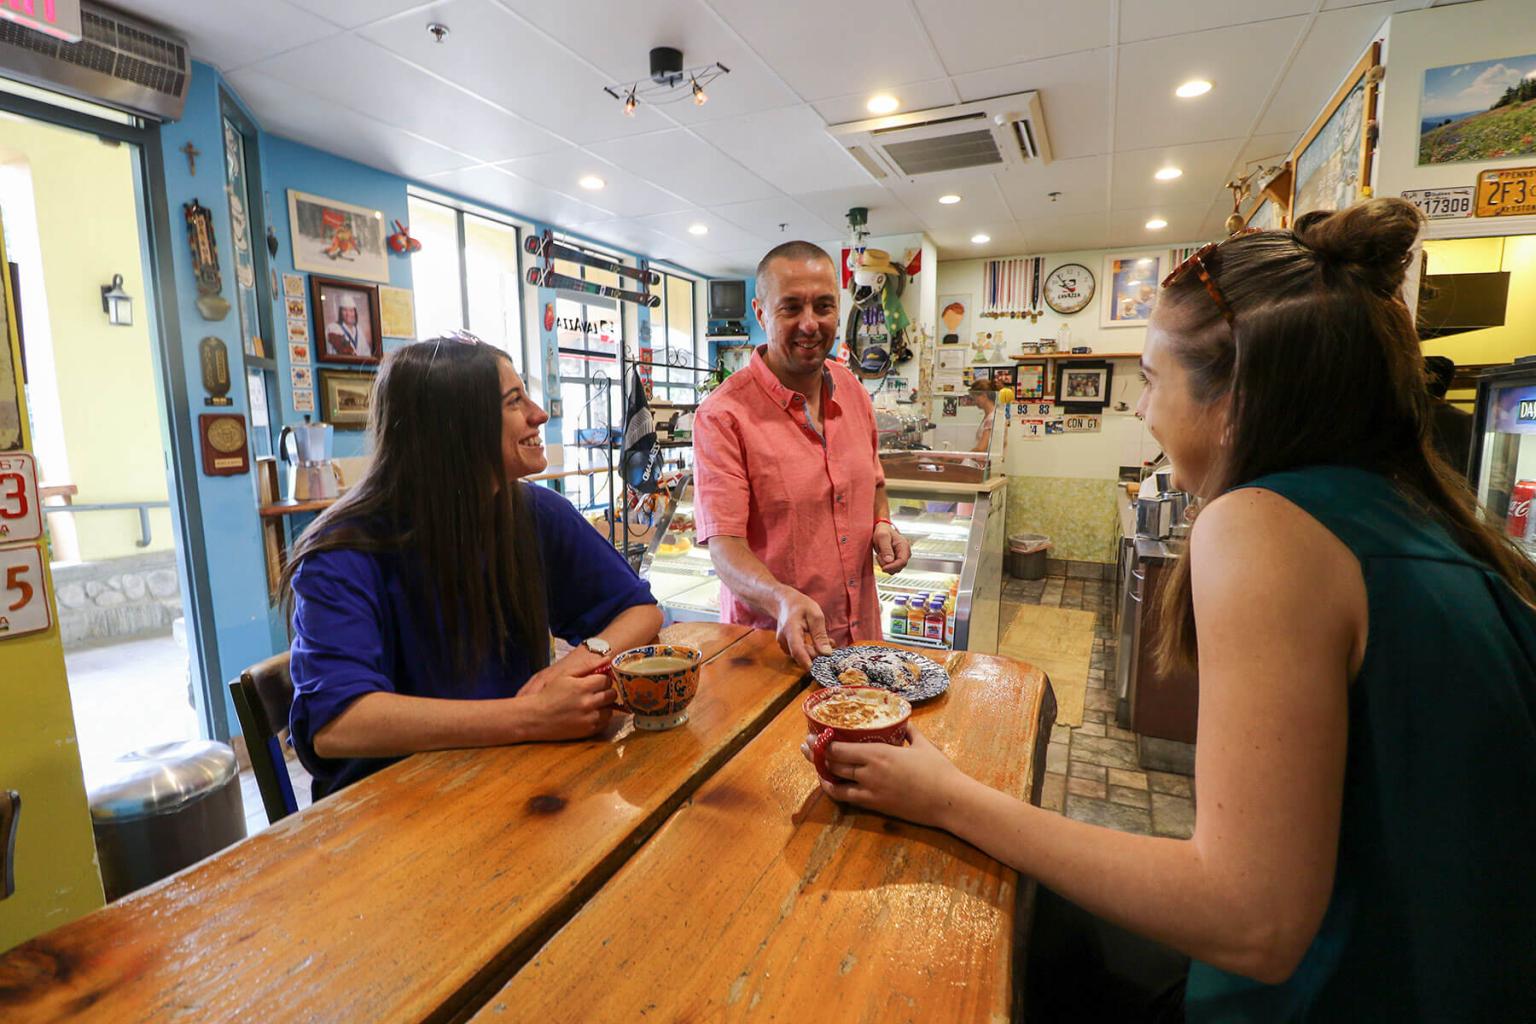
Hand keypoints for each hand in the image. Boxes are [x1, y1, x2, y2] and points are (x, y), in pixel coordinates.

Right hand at [518, 666, 616, 739]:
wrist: (535, 717)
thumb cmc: (549, 694)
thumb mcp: (565, 675)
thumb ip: (588, 666)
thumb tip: (607, 659)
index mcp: (582, 687)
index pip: (606, 680)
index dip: (602, 679)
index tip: (595, 681)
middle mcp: (588, 703)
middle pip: (611, 694)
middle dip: (605, 691)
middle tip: (595, 692)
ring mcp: (589, 718)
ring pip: (610, 709)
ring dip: (604, 705)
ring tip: (592, 703)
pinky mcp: (588, 731)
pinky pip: (604, 723)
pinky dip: (600, 718)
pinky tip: (589, 713)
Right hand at [774, 587, 835, 669]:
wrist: (784, 603)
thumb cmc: (800, 606)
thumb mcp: (815, 615)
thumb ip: (820, 635)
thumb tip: (827, 653)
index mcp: (791, 630)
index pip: (797, 650)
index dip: (806, 662)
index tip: (817, 670)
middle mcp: (784, 640)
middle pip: (802, 655)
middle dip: (818, 653)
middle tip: (832, 644)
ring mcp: (784, 645)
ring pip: (801, 655)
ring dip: (815, 651)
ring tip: (828, 640)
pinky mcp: (786, 647)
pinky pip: (800, 652)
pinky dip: (810, 650)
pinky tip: (817, 642)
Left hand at [798, 725, 969, 829]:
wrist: (949, 800)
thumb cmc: (938, 770)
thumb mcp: (923, 743)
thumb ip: (908, 730)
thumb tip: (901, 720)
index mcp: (879, 753)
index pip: (839, 747)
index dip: (821, 742)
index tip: (812, 734)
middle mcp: (869, 772)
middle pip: (832, 763)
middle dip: (815, 754)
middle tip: (806, 745)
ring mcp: (871, 791)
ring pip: (835, 781)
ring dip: (820, 771)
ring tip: (812, 762)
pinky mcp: (876, 806)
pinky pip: (846, 798)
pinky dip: (833, 789)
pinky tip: (828, 783)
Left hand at [873, 522, 910, 573]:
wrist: (882, 530)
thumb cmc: (883, 531)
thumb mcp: (882, 537)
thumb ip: (886, 548)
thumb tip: (889, 560)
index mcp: (904, 546)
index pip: (902, 562)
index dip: (893, 567)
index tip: (883, 568)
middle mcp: (905, 553)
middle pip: (898, 567)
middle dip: (887, 565)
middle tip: (879, 555)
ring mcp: (901, 558)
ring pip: (894, 570)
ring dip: (884, 565)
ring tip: (880, 554)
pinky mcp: (896, 561)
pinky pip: (891, 568)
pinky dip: (884, 565)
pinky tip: (881, 556)